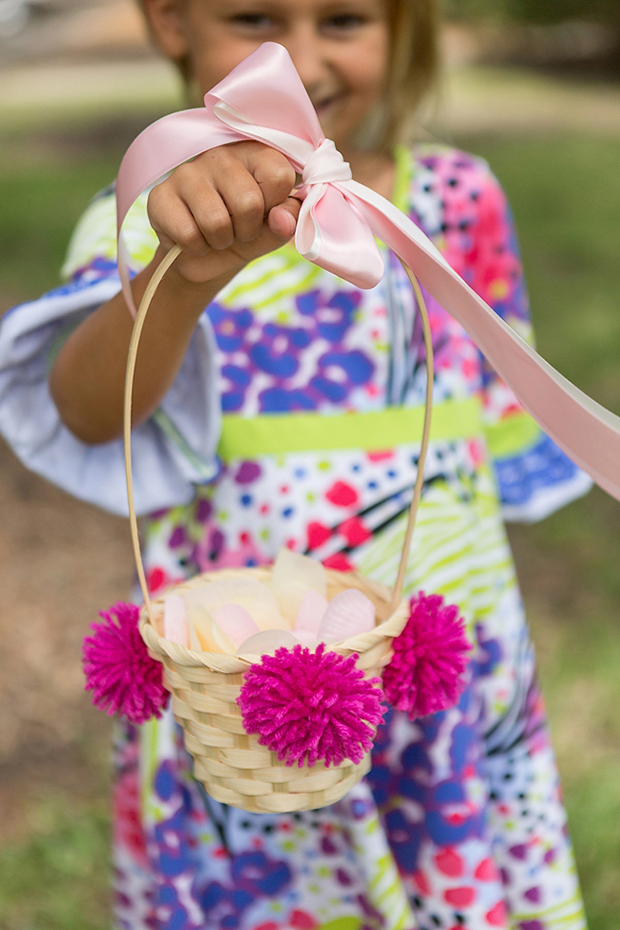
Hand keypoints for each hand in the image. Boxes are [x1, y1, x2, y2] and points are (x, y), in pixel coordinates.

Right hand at [147, 141, 300, 284]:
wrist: (204, 258)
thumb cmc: (244, 231)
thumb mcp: (274, 228)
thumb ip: (288, 220)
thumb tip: (282, 220)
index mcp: (254, 153)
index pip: (279, 176)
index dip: (275, 206)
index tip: (264, 211)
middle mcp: (220, 154)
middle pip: (248, 203)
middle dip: (247, 230)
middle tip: (238, 228)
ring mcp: (187, 171)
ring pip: (216, 222)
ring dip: (221, 241)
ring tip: (217, 233)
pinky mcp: (160, 195)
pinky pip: (187, 234)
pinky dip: (196, 247)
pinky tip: (194, 237)